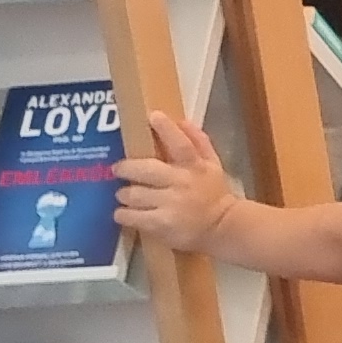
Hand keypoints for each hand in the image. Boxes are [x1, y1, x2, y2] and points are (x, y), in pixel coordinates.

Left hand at [111, 110, 236, 252]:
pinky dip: (122, 213)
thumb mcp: (212, 165)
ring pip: (132, 194)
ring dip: (124, 194)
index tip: (153, 116)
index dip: (166, 129)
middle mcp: (182, 183)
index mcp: (195, 167)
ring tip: (125, 195)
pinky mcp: (160, 224)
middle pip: (146, 169)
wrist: (222, 226)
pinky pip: (130, 215)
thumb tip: (181, 121)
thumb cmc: (213, 192)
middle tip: (118, 169)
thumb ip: (199, 142)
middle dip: (126, 168)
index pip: (181, 144)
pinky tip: (124, 212)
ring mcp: (170, 204)